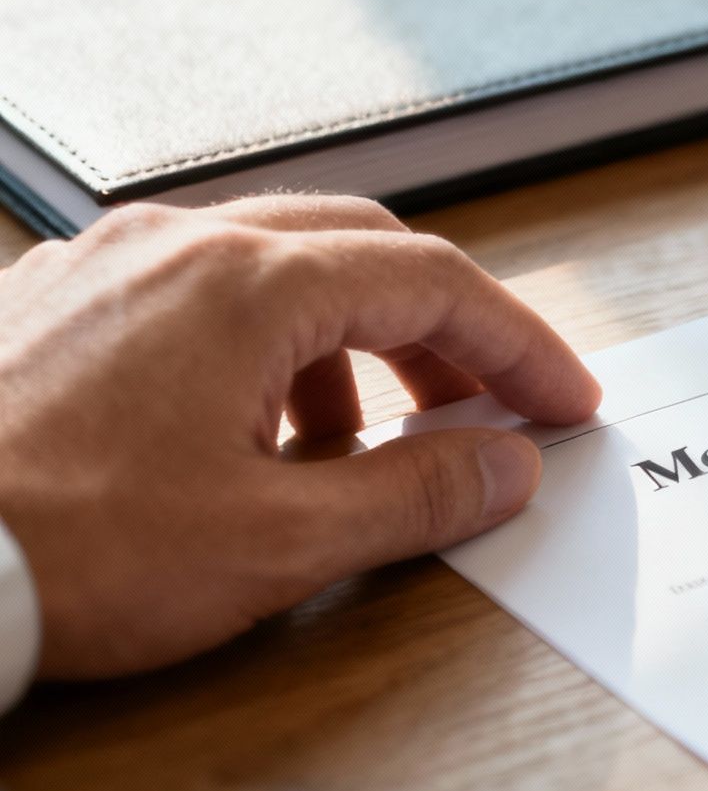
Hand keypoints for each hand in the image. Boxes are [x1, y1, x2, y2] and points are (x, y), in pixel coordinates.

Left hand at [0, 197, 600, 679]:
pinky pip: (201, 294)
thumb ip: (415, 495)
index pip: (433, 283)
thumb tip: (504, 466)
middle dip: (446, 333)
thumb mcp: (276, 543)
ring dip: (354, 343)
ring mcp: (110, 265)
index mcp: (248, 284)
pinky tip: (253, 437)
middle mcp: (180, 246)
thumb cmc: (60, 544)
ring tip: (362, 446)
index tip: (564, 402)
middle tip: (489, 411)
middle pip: (365, 251)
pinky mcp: (59, 302)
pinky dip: (268, 349)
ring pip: (280, 267)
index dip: (520, 346)